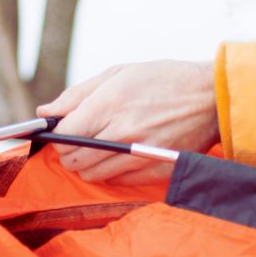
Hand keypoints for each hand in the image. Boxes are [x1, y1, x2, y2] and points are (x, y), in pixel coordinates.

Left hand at [36, 60, 219, 184]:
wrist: (211, 97)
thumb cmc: (163, 80)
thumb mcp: (118, 74)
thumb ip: (77, 95)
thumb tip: (45, 113)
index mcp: (109, 105)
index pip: (64, 136)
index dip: (57, 135)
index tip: (62, 131)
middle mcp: (122, 134)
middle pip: (73, 160)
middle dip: (68, 152)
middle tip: (78, 141)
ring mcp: (139, 156)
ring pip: (91, 174)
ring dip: (86, 164)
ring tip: (98, 147)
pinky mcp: (155, 171)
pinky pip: (115, 182)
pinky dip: (109, 172)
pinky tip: (118, 156)